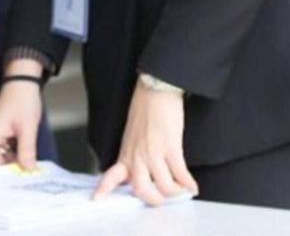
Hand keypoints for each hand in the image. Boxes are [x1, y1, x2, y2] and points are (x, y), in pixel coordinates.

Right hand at [0, 60, 43, 169]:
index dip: (4, 178)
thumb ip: (27, 152)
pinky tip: (27, 159)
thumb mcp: (27, 128)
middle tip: (27, 180)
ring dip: (14, 163)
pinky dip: (15, 155)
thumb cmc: (22, 100)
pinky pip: (5, 150)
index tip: (17, 187)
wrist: (21, 81)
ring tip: (29, 171)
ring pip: (2, 158)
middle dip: (11, 172)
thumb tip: (28, 170)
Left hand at [93, 81, 197, 205]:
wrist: (155, 89)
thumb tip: (143, 173)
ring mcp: (153, 151)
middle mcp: (137, 155)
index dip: (104, 189)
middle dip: (153, 199)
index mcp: (126, 153)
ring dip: (174, 191)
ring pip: (163, 185)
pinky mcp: (171, 146)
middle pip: (141, 189)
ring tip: (179, 188)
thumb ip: (134, 154)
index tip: (97, 199)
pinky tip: (192, 186)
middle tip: (160, 199)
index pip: (111, 175)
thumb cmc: (144, 109)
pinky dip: (188, 183)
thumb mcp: (132, 135)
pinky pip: (180, 173)